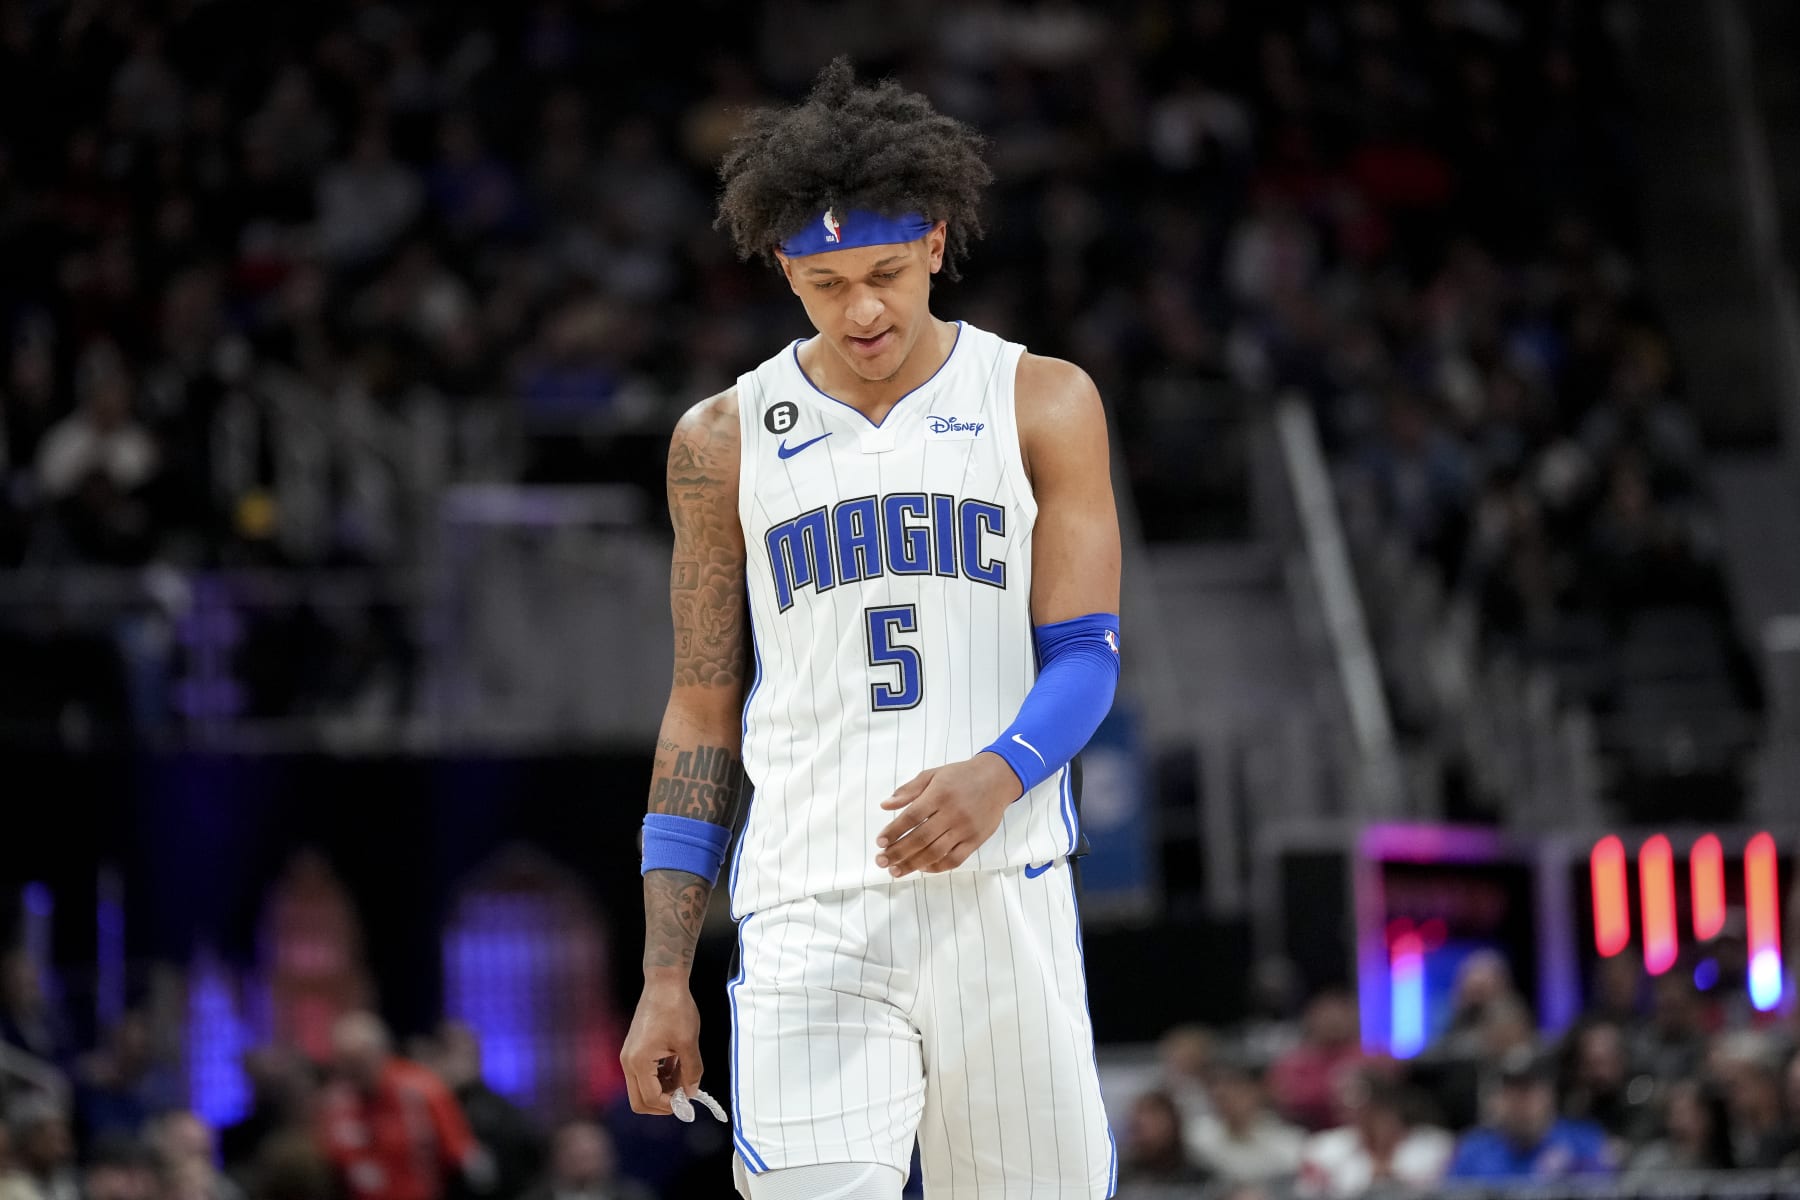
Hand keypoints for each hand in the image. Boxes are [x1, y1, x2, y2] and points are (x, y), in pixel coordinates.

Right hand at [620, 977, 701, 1115]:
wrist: (664, 982)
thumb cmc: (675, 1008)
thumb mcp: (688, 1042)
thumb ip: (691, 1071)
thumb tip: (691, 1092)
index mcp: (639, 1061)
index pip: (651, 1099)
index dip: (671, 1105)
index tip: (689, 1103)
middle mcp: (628, 1062)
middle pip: (640, 1100)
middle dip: (663, 1103)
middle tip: (684, 1097)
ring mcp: (630, 1055)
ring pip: (642, 1088)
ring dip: (663, 1090)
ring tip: (685, 1078)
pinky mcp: (635, 1049)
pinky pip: (644, 1074)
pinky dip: (660, 1077)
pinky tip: (678, 1067)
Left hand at [875, 752, 1020, 877]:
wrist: (997, 779)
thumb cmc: (960, 776)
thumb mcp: (932, 774)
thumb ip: (908, 790)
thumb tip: (884, 805)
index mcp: (939, 794)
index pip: (911, 817)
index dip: (894, 831)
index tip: (879, 842)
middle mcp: (952, 813)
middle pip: (920, 838)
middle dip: (897, 852)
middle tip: (881, 861)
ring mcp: (965, 829)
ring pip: (935, 852)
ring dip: (912, 864)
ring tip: (895, 870)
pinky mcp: (976, 840)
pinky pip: (954, 860)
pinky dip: (936, 867)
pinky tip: (922, 868)